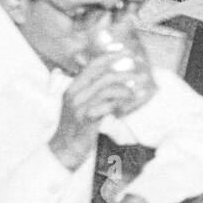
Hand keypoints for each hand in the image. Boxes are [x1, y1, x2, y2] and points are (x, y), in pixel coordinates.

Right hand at [50, 56, 149, 170]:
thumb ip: (91, 91)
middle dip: (125, 74)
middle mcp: (75, 94)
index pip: (93, 66)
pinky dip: (120, 104)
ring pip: (108, 90)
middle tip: (140, 76)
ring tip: (134, 95)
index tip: (126, 53)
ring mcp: (80, 107)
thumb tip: (113, 80)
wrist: (63, 149)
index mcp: (73, 87)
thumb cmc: (74, 127)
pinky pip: (108, 106)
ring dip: (125, 91)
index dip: (110, 57)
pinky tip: (127, 106)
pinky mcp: (87, 119)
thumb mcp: (78, 105)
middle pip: (104, 76)